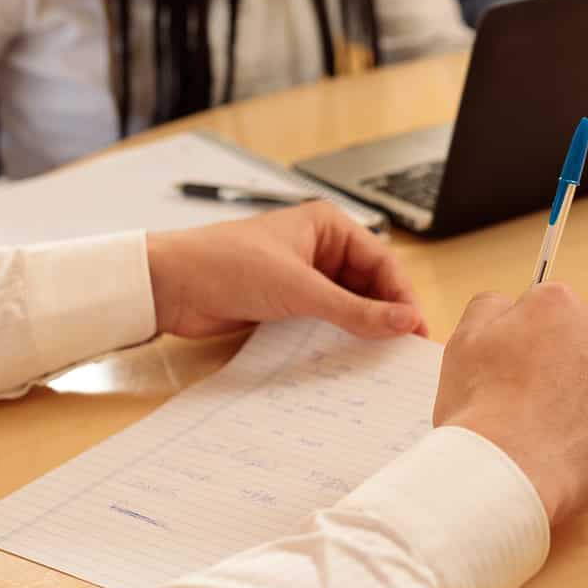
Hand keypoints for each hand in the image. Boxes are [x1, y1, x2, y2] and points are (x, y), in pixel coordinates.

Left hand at [144, 202, 427, 339]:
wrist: (169, 286)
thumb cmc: (225, 264)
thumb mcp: (298, 288)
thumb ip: (354, 309)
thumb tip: (403, 321)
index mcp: (327, 227)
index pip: (382, 262)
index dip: (402, 296)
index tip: (417, 330)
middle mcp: (319, 249)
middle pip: (368, 285)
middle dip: (385, 315)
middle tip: (404, 350)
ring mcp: (302, 278)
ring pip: (347, 306)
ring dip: (361, 329)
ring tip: (381, 361)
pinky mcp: (285, 304)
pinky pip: (323, 322)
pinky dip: (336, 338)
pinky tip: (347, 360)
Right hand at [433, 283, 587, 527]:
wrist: (508, 471)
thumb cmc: (480, 407)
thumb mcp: (464, 339)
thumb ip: (490, 307)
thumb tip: (508, 306)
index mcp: (557, 302)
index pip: (549, 312)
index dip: (530, 342)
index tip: (518, 369)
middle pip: (585, 340)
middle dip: (566, 364)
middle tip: (535, 402)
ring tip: (552, 431)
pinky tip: (574, 447)